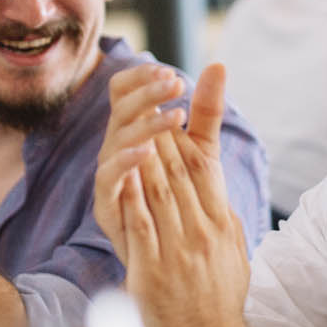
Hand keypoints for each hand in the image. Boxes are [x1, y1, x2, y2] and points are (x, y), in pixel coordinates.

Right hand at [94, 63, 187, 254]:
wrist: (181, 261)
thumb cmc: (187, 202)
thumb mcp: (203, 151)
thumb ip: (206, 112)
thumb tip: (219, 64)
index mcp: (135, 132)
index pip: (125, 91)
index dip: (142, 79)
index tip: (172, 75)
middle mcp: (118, 150)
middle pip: (121, 109)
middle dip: (147, 94)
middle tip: (175, 84)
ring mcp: (111, 177)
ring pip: (115, 140)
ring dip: (145, 124)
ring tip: (175, 116)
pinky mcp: (107, 206)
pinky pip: (107, 179)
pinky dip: (124, 162)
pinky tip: (145, 151)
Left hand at [104, 63, 254, 326]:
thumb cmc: (221, 306)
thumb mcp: (232, 251)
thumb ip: (217, 215)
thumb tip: (208, 187)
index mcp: (222, 222)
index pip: (206, 163)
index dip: (195, 124)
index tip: (185, 92)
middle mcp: (204, 230)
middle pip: (180, 167)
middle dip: (162, 127)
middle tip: (147, 95)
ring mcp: (180, 250)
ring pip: (158, 187)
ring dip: (144, 149)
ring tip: (131, 118)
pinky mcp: (155, 271)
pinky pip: (139, 224)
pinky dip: (130, 193)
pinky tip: (120, 167)